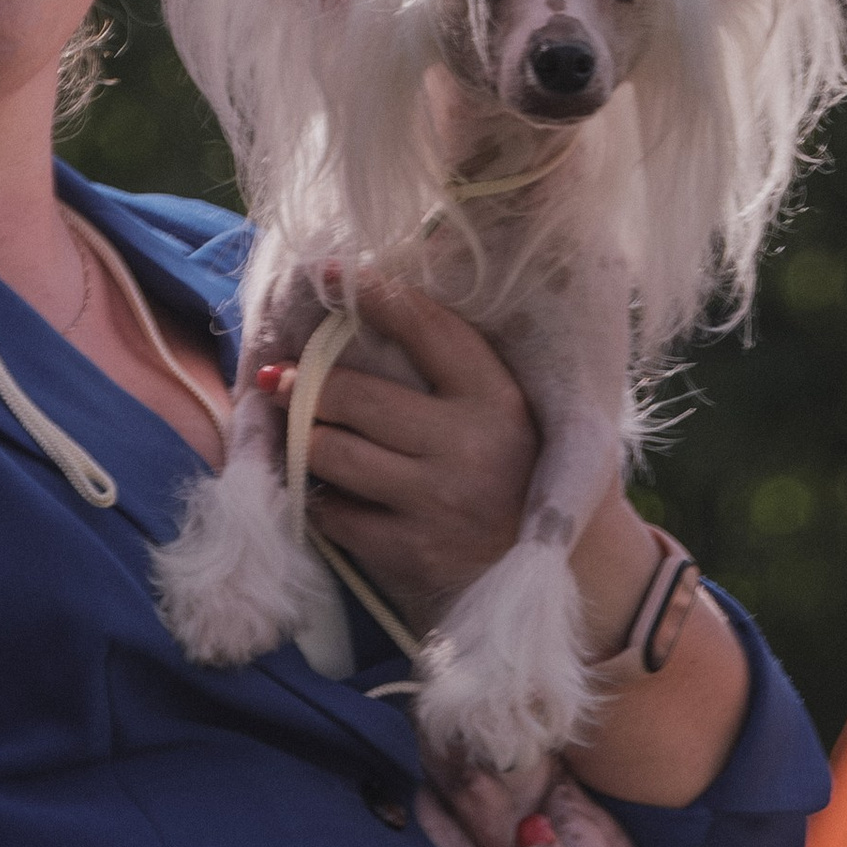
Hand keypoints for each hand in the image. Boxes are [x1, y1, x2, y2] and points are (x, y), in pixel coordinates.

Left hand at [295, 276, 537, 629]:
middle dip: (304, 383)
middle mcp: (470, 447)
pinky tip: (321, 489)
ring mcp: (438, 503)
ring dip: (303, 439)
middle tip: (278, 376)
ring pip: (333, 454)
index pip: (427, 329)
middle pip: (357, 397)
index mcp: (499, 399)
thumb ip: (462, 370)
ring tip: (293, 429)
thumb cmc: (528, 475)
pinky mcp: (412, 552)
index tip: (330, 272)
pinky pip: (336, 514)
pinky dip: (318, 498)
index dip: (373, 296)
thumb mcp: (516, 413)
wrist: (568, 574)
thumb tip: (374, 310)